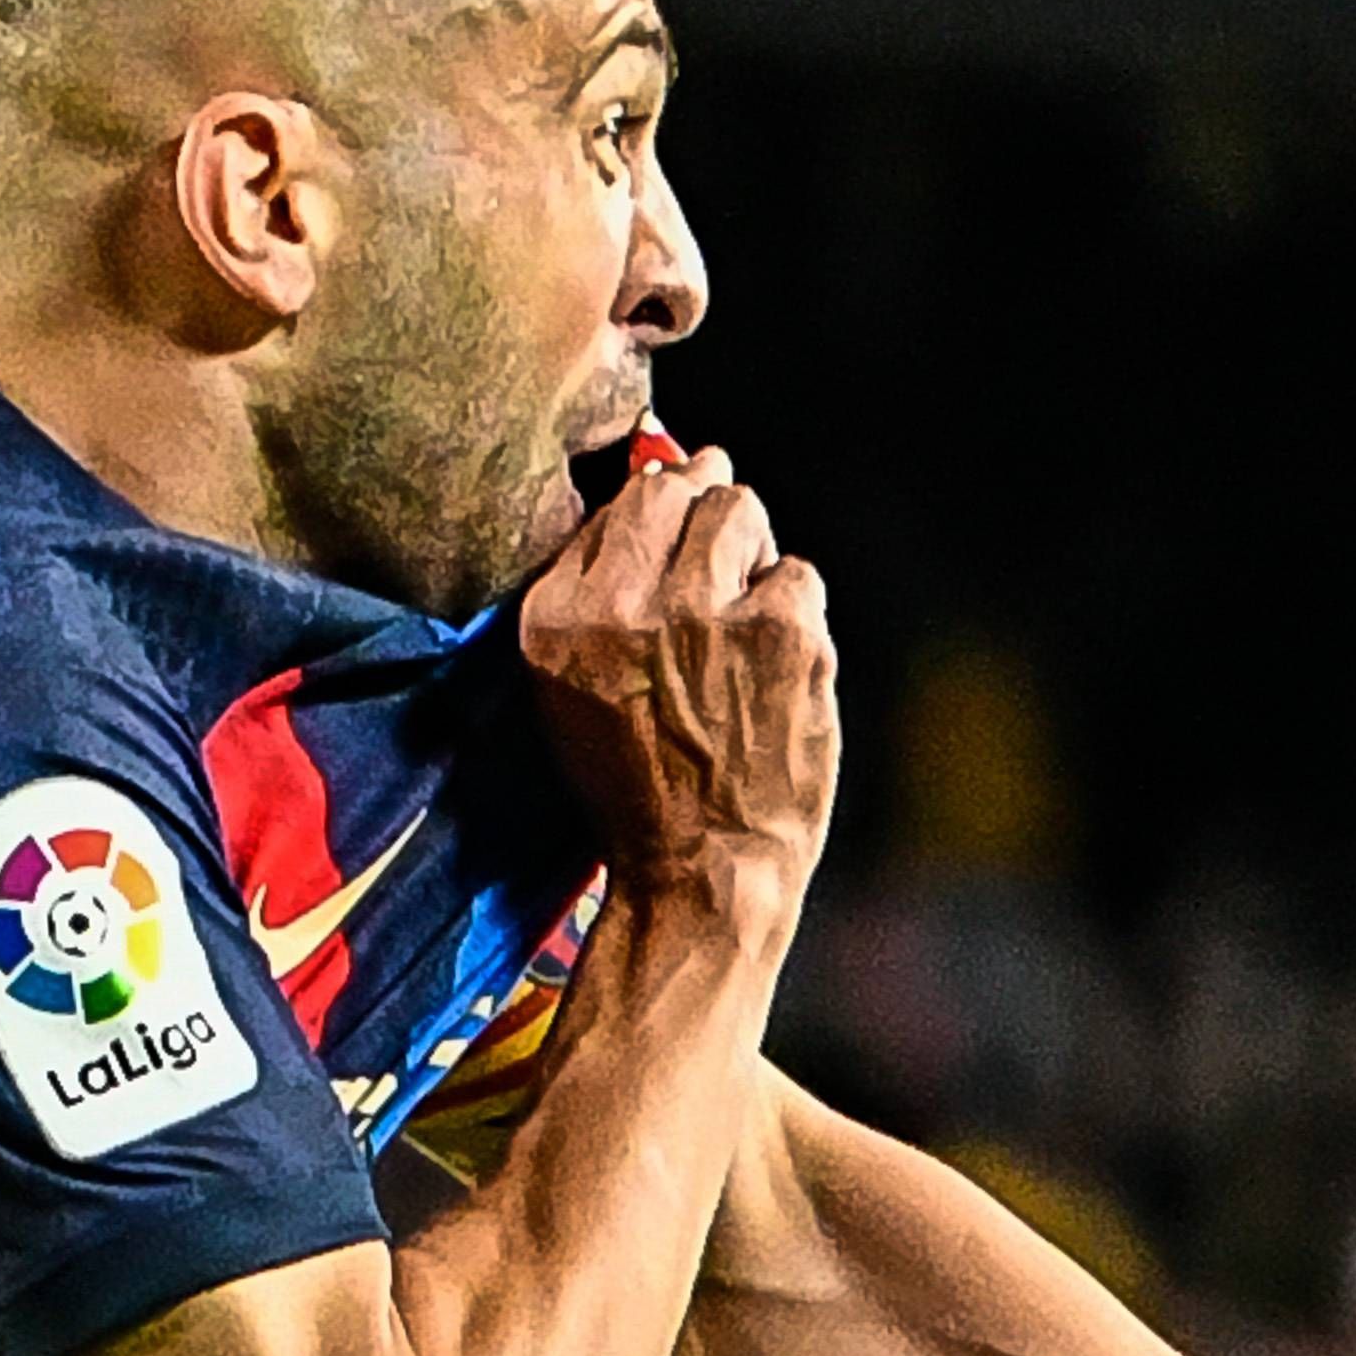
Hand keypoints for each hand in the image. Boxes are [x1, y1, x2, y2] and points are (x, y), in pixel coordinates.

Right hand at [518, 447, 838, 909]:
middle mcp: (622, 604)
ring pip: (743, 512)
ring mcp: (703, 610)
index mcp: (558, 618)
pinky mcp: (778, 628)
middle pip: (683, 490)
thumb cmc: (642, 791)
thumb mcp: (572, 691)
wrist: (704, 871)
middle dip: (709, 517)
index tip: (678, 529)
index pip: (619, 504)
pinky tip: (780, 662)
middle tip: (722, 570)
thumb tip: (656, 484)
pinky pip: (798, 573)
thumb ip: (596, 593)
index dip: (661, 508)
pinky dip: (797, 612)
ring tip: (748, 620)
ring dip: (753, 556)